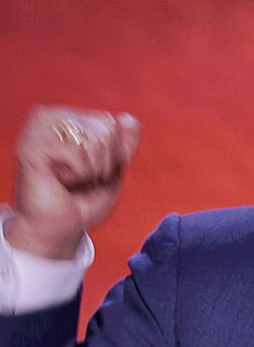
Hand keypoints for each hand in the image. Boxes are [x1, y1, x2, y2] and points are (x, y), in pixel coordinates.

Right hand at [8, 106, 141, 258]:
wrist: (58, 229)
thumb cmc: (83, 202)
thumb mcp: (114, 170)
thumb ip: (125, 144)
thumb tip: (129, 119)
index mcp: (70, 118)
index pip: (116, 124)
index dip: (116, 155)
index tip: (95, 172)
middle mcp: (52, 117)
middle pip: (108, 129)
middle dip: (105, 163)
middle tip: (83, 178)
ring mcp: (38, 128)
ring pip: (95, 139)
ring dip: (92, 170)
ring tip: (71, 180)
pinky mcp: (31, 144)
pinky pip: (77, 152)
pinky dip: (79, 173)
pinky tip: (60, 180)